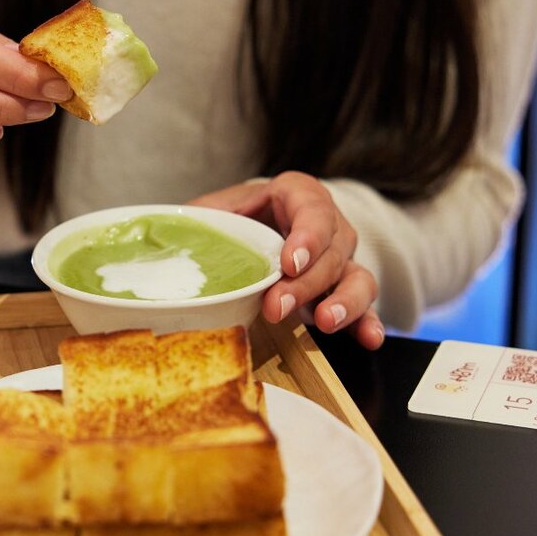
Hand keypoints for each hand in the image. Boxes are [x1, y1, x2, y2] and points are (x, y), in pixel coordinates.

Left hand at [189, 172, 384, 349]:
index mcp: (296, 195)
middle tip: (276, 306)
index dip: (306, 234)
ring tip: (324, 322)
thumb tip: (168, 239)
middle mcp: (326, 225)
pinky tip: (368, 340)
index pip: (312, 206)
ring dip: (345, 301)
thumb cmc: (229, 221)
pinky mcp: (341, 291)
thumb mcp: (212, 212)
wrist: (243, 236)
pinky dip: (367, 323)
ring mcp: (339, 260)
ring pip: (358, 276)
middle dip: (306, 281)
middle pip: (333, 249)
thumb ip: (200, 221)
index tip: (288, 262)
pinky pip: (365, 307)